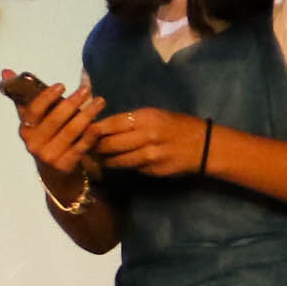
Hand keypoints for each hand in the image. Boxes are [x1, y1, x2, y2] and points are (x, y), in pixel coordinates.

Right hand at [15, 75, 102, 190]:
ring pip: (71, 131)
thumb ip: (23, 96)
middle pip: (55, 120)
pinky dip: (90, 135)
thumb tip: (5, 70)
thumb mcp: (32, 120)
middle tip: (87, 90)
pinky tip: (98, 124)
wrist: (54, 176)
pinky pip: (81, 146)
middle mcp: (34, 144)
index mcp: (25, 129)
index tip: (61, 85)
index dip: (47, 97)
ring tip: (100, 102)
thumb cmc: (45, 138)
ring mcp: (49, 157)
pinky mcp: (65, 166)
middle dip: (72, 102)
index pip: (33, 110)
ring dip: (87, 115)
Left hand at [90, 107, 210, 177]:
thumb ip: (131, 120)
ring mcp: (149, 156)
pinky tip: (111, 164)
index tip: (82, 130)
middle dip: (94, 147)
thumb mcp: (156, 115)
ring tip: (93, 158)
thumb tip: (104, 125)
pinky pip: (130, 168)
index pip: (111, 123)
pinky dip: (119, 166)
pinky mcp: (152, 170)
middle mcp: (146, 136)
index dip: (94, 129)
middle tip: (83, 147)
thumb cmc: (178, 125)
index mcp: (146, 118)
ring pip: (116, 160)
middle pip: (109, 144)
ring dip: (103, 160)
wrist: (204, 146)